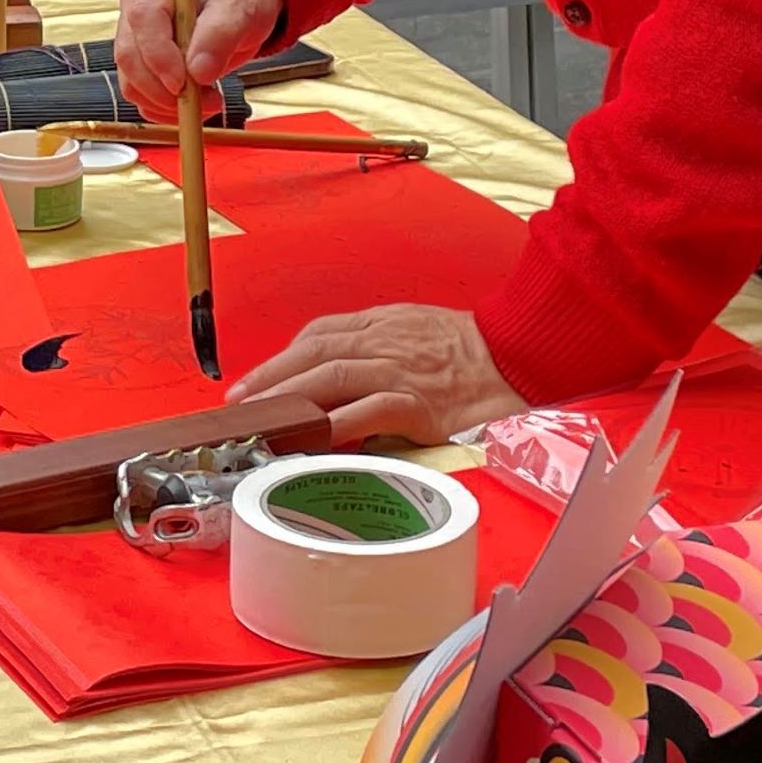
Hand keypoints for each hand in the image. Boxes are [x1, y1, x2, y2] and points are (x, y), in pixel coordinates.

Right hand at [114, 0, 281, 120]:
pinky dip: (162, 108)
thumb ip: (220, 35)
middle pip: (130, 53)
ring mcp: (132, 29)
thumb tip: (199, 72)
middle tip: (204, 102)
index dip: (159, 55)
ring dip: (164, 102)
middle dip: (163, 88)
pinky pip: (138, 91)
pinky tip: (194, 106)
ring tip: (208, 102)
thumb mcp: (241, 6)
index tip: (183, 83)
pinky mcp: (137, 55)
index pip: (143, 16)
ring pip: (130, 78)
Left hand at [236, 304, 526, 445]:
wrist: (521, 354)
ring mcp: (399, 371)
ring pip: (330, 377)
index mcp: (382, 322)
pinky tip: (310, 440)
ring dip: (288, 400)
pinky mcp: (418, 403)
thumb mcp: (417, 331)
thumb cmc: (472, 351)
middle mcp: (383, 341)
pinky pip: (366, 411)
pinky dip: (333, 425)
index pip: (319, 333)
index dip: (282, 357)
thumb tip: (341, 381)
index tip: (255, 380)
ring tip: (260, 422)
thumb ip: (378, 347)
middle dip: (269, 378)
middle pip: (312, 353)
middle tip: (240, 404)